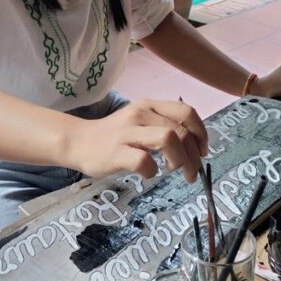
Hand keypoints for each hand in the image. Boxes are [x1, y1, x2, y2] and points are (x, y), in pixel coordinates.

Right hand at [68, 99, 207, 182]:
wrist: (77, 141)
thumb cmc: (114, 135)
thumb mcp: (140, 121)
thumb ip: (163, 125)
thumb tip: (194, 146)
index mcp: (150, 105)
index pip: (186, 112)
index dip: (201, 133)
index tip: (202, 152)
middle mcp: (140, 114)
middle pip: (181, 130)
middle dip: (194, 156)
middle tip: (191, 173)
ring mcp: (128, 132)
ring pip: (168, 138)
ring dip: (179, 160)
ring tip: (173, 170)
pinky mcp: (116, 152)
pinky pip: (144, 161)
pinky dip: (153, 171)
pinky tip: (149, 174)